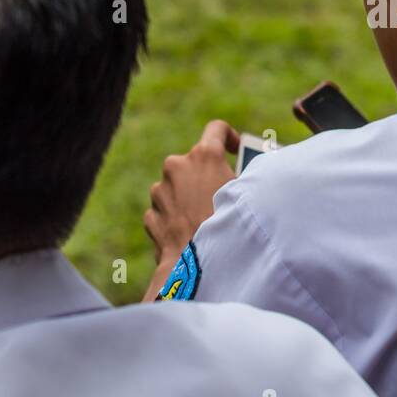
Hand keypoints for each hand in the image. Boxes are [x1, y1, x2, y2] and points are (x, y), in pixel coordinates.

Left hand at [144, 120, 239, 266]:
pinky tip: (192, 234)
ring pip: (178, 187)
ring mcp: (160, 190)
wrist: (198, 268)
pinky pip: (167, 210)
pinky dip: (178, 218)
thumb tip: (241, 176)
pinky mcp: (151, 213)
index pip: (216, 129)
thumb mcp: (245, 196)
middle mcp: (177, 166)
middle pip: (194, 162)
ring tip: (208, 221)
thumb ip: (240, 178)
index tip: (234, 151)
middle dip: (207, 176)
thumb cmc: (230, 229)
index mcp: (204, 155)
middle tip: (223, 195)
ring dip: (190, 198)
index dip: (228, 137)